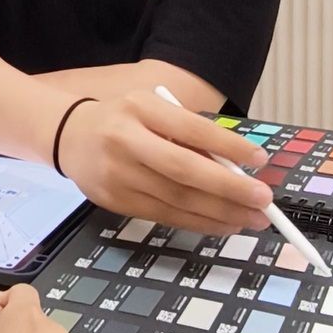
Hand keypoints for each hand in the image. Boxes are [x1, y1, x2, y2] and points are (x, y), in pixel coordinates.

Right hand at [57, 91, 272, 234]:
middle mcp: (125, 141)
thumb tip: (236, 167)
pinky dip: (197, 222)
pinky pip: (163, 216)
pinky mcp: (113, 202)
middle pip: (183, 170)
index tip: (260, 160)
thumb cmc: (124, 119)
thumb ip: (187, 134)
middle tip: (264, 201)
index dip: (227, 146)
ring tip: (251, 219)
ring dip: (219, 213)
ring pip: (176, 200)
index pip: (190, 129)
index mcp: (140, 108)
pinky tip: (222, 224)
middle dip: (228, 189)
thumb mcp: (153, 109)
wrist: (69, 135)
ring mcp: (117, 175)